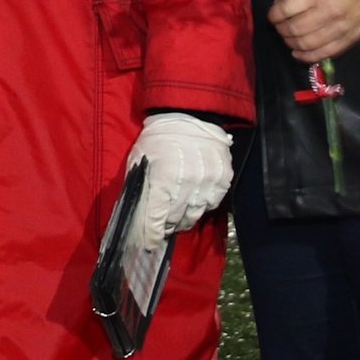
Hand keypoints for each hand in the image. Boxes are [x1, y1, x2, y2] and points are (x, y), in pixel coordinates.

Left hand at [123, 113, 233, 251]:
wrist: (190, 115)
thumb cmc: (159, 138)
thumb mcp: (139, 159)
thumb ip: (139, 187)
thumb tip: (136, 216)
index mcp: (163, 178)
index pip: (156, 218)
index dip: (151, 235)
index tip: (149, 244)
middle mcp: (187, 183)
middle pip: (175, 219)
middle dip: (166, 224)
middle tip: (163, 224)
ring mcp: (207, 182)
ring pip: (194, 215)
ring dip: (183, 217)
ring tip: (177, 214)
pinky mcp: (222, 179)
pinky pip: (211, 204)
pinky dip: (200, 205)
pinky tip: (193, 198)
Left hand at [267, 0, 359, 65]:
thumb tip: (286, 5)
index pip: (287, 8)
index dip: (274, 14)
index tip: (272, 14)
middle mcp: (326, 14)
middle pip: (294, 29)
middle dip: (281, 29)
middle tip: (279, 26)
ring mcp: (337, 31)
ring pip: (305, 45)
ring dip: (290, 44)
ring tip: (288, 38)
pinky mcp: (346, 43)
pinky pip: (322, 54)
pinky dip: (306, 57)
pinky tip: (298, 53)